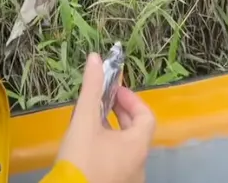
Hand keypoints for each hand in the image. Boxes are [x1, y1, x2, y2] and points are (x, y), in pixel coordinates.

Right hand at [56, 54, 154, 182]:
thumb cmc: (81, 158)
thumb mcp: (84, 120)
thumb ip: (91, 88)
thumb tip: (96, 58)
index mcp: (137, 146)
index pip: (146, 116)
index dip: (131, 99)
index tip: (113, 91)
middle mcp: (139, 164)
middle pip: (137, 131)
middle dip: (120, 112)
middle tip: (102, 101)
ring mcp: (129, 179)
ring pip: (126, 147)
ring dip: (113, 130)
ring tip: (92, 120)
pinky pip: (119, 161)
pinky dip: (109, 147)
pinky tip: (88, 144)